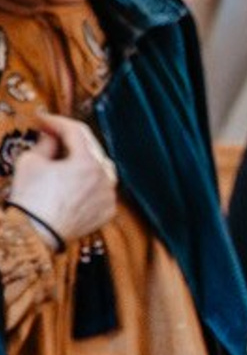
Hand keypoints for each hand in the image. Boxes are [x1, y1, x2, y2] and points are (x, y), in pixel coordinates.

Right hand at [10, 114, 117, 246]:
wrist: (34, 235)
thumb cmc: (30, 199)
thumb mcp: (30, 162)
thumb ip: (44, 143)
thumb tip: (51, 135)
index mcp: (87, 162)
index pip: (75, 131)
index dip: (57, 121)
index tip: (43, 119)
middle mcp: (104, 178)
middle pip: (92, 147)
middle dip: (71, 138)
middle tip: (51, 134)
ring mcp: (108, 195)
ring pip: (101, 168)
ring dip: (85, 158)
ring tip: (65, 157)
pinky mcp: (107, 211)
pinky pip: (102, 189)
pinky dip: (91, 182)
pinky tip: (74, 182)